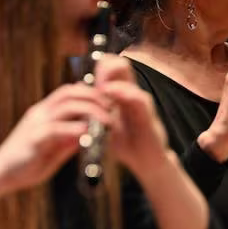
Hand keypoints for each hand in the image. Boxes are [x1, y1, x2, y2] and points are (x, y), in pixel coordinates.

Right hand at [0, 83, 109, 194]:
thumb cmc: (26, 164)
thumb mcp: (52, 150)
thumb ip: (68, 140)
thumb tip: (86, 134)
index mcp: (43, 112)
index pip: (68, 91)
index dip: (88, 92)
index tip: (107, 101)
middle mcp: (40, 113)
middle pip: (70, 92)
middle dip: (94, 96)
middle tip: (112, 107)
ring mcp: (36, 124)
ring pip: (67, 105)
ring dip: (91, 110)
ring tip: (107, 120)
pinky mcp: (34, 139)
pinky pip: (57, 128)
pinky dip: (75, 128)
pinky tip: (88, 132)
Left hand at [94, 55, 171, 179]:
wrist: (148, 163)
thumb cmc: (128, 144)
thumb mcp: (106, 125)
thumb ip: (95, 110)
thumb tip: (78, 95)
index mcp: (123, 96)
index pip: (114, 70)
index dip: (102, 65)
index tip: (88, 69)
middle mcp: (133, 96)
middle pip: (123, 68)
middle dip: (109, 65)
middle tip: (95, 73)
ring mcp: (142, 105)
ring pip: (130, 81)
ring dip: (114, 80)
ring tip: (100, 85)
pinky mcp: (149, 117)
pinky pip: (140, 100)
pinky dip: (125, 94)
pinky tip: (112, 94)